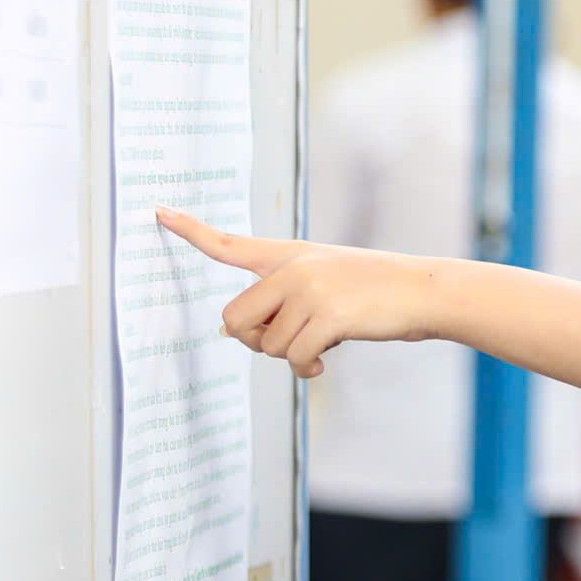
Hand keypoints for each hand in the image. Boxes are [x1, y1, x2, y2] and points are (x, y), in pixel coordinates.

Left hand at [156, 207, 431, 377]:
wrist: (422, 290)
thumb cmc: (373, 292)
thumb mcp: (326, 281)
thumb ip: (283, 299)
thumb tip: (235, 333)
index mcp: (290, 254)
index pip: (231, 243)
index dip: (192, 230)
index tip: (159, 211)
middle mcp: (294, 268)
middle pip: (235, 317)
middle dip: (254, 341)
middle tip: (284, 343)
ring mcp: (311, 290)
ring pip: (269, 345)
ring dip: (291, 357)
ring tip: (321, 347)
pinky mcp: (328, 316)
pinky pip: (295, 358)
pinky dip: (307, 369)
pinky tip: (324, 365)